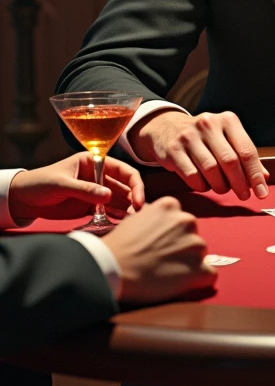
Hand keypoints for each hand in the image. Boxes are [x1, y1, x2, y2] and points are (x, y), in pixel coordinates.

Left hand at [8, 153, 144, 221]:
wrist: (24, 199)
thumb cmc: (41, 182)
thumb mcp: (61, 184)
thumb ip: (84, 189)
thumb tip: (108, 197)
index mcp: (94, 162)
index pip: (123, 170)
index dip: (134, 184)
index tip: (139, 200)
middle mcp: (99, 176)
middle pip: (124, 187)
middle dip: (134, 199)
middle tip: (140, 215)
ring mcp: (95, 192)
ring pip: (119, 200)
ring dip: (127, 210)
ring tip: (134, 222)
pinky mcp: (90, 207)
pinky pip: (108, 212)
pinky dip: (116, 217)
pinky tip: (122, 223)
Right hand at [102, 196, 215, 302]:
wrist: (112, 268)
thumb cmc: (119, 246)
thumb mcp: (136, 218)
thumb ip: (155, 218)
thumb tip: (161, 228)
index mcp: (171, 205)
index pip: (181, 220)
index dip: (171, 236)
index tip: (160, 246)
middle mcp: (187, 220)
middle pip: (193, 236)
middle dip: (182, 248)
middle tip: (162, 260)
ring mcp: (195, 244)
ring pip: (201, 255)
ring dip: (189, 264)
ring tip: (167, 273)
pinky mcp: (198, 269)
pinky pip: (210, 274)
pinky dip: (200, 280)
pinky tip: (184, 283)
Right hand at [128, 110, 269, 196]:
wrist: (166, 127)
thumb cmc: (204, 137)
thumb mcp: (227, 138)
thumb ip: (244, 156)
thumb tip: (264, 178)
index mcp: (227, 120)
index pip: (246, 150)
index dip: (255, 175)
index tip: (262, 193)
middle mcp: (208, 124)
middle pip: (230, 161)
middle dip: (239, 183)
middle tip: (243, 195)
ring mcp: (189, 136)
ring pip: (211, 170)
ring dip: (220, 186)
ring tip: (223, 188)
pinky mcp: (173, 150)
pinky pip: (192, 176)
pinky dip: (202, 186)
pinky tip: (205, 185)